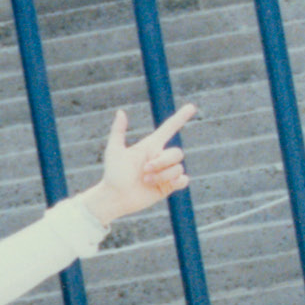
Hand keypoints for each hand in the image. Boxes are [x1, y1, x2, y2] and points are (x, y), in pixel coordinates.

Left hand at [81, 103, 193, 224]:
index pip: (169, 128)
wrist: (115, 197)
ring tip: (145, 181)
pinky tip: (164, 185)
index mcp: (150, 146)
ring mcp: (166, 171)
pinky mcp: (169, 185)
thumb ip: (118, 131)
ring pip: (178, 168)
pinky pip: (184, 180)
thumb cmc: (113, 174)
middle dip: (161, 162)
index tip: (191, 107)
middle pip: (177, 153)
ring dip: (162, 175)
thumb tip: (120, 111)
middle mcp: (160, 157)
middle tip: (144, 170)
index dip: (180, 118)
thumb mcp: (115, 151)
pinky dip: (176, 181)